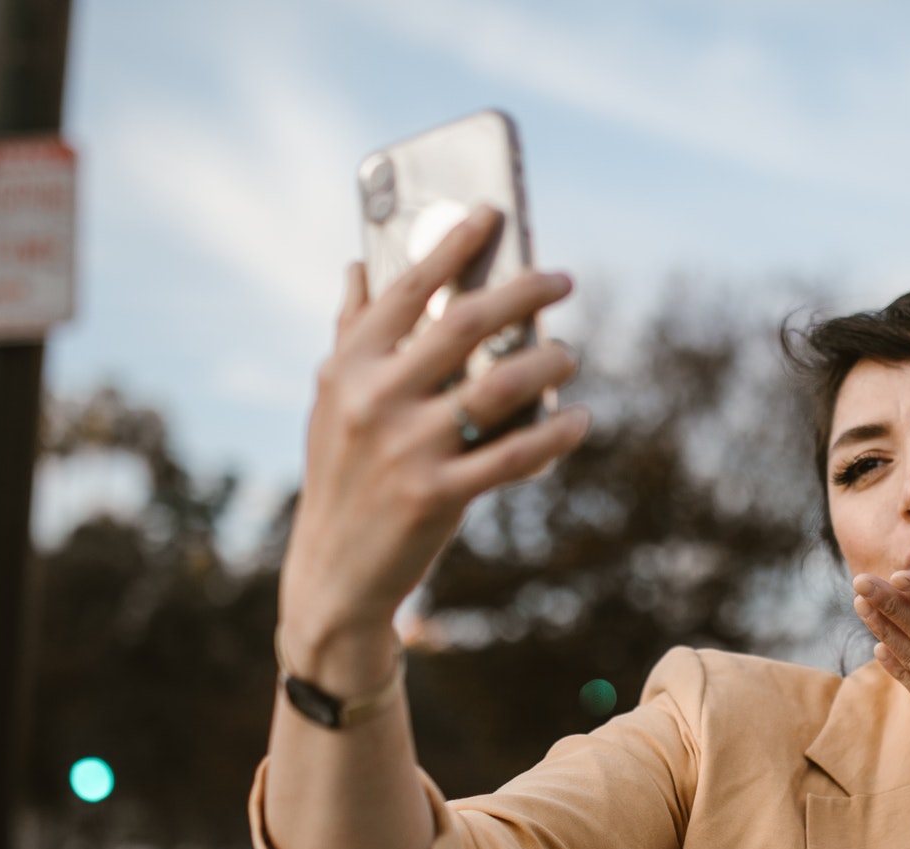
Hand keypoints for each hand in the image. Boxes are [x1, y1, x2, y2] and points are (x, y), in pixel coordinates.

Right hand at [280, 206, 587, 683]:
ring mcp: (406, 448)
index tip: (494, 213)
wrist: (333, 574)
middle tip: (561, 279)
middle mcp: (375, 398)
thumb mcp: (332, 403)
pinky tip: (577, 421)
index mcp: (349, 367)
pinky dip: (555, 434)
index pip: (409, 289)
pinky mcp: (437, 495)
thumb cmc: (341, 476)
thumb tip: (356, 265)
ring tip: (568, 355)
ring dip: (547, 363)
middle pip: (465, 324)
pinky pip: (514, 454)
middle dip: (523, 293)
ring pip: (500, 386)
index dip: (454, 245)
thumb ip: (350, 335)